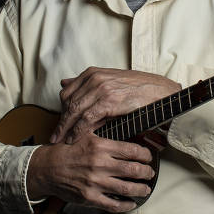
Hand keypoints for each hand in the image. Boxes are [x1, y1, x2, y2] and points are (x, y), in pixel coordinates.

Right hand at [26, 136, 155, 211]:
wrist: (47, 168)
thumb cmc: (67, 150)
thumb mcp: (86, 134)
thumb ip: (105, 132)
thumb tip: (126, 127)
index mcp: (100, 146)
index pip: (132, 151)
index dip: (145, 155)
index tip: (149, 157)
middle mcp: (100, 165)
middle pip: (134, 170)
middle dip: (147, 172)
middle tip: (150, 172)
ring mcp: (95, 182)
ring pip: (127, 188)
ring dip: (141, 189)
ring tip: (146, 188)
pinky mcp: (89, 197)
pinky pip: (113, 205)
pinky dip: (126, 205)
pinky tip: (131, 203)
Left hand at [51, 67, 180, 143]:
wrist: (159, 91)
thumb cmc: (137, 88)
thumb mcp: (109, 80)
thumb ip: (86, 83)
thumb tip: (64, 82)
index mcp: (92, 73)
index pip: (67, 92)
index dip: (60, 110)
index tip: (58, 123)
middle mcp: (94, 78)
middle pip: (68, 102)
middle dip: (60, 121)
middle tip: (54, 136)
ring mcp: (101, 89)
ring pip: (74, 111)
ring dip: (65, 128)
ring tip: (59, 141)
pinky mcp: (109, 101)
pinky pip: (87, 118)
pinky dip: (78, 130)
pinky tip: (74, 139)